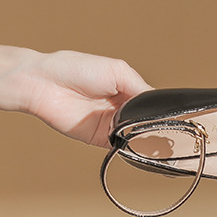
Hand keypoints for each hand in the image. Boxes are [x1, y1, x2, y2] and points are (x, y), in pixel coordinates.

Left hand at [19, 50, 151, 147]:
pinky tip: (135, 142)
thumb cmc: (75, 69)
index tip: (171, 115)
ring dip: (143, 136)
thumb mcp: (118, 70)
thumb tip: (158, 105)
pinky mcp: (101, 138)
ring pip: (137, 136)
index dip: (161, 109)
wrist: (45, 84)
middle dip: (153, 125)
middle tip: (162, 127)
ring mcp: (112, 124)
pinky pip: (121, 146)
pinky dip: (130, 147)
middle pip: (146, 122)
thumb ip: (140, 88)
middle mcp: (121, 108)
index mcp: (127, 89)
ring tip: (148, 132)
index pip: (151, 103)